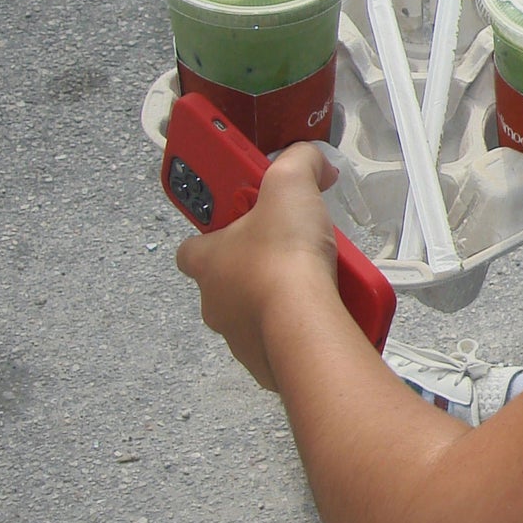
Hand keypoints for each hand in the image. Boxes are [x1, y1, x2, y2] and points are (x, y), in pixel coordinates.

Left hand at [174, 140, 343, 390]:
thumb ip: (297, 162)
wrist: (305, 326)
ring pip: (258, 312)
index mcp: (205, 261)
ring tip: (321, 281)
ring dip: (282, 297)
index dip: (215, 232)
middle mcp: (214, 302)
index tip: (243, 223)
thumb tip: (310, 159)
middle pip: (231, 280)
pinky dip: (302, 326)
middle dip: (259, 266)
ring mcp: (238, 337)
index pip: (193, 246)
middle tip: (294, 250)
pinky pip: (283, 340)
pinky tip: (329, 311)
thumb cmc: (284, 258)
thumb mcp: (289, 185)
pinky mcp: (267, 364)